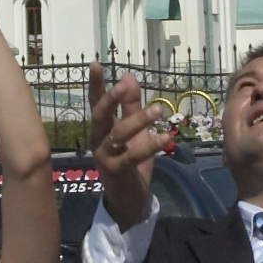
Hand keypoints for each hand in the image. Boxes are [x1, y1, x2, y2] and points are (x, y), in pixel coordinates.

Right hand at [86, 61, 171, 228]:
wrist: (129, 199)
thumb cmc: (130, 162)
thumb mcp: (134, 131)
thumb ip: (131, 106)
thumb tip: (128, 76)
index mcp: (100, 129)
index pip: (96, 102)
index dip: (96, 84)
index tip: (96, 63)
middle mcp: (97, 140)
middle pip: (100, 115)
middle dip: (111, 98)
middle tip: (124, 84)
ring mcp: (104, 156)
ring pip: (118, 134)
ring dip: (138, 120)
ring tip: (158, 110)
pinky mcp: (116, 171)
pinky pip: (133, 155)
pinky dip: (151, 145)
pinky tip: (167, 137)